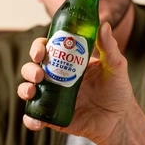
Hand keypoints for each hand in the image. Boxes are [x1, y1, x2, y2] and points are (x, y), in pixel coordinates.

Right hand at [18, 22, 144, 144]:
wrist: (120, 119)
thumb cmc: (118, 91)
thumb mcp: (115, 66)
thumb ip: (109, 46)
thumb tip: (103, 25)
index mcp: (67, 63)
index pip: (46, 50)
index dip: (37, 48)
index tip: (40, 51)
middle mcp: (56, 78)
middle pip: (32, 68)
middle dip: (29, 69)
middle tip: (39, 73)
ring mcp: (53, 98)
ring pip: (28, 90)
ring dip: (24, 89)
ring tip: (32, 91)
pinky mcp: (53, 117)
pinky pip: (35, 117)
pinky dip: (30, 118)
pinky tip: (36, 119)